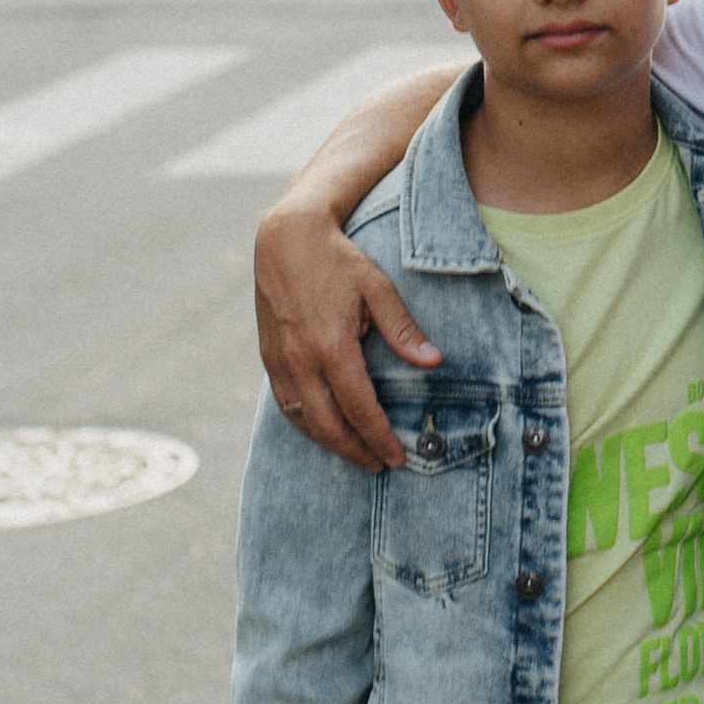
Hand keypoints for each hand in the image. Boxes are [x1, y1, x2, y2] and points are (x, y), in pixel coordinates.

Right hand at [254, 195, 438, 470]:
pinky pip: (285, 405)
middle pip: (329, 425)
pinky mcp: (268, 358)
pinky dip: (306, 425)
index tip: (397, 456)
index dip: (379, 437)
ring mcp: (280, 362)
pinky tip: (324, 429)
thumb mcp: (378, 288)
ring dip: (330, 444)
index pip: (359, 408)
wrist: (287, 239)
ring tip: (356, 454)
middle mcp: (301, 361)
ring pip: (303, 421)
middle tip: (380, 464)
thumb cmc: (338, 260)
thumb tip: (434, 361)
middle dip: (356, 451)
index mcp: (332, 346)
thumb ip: (403, 330)